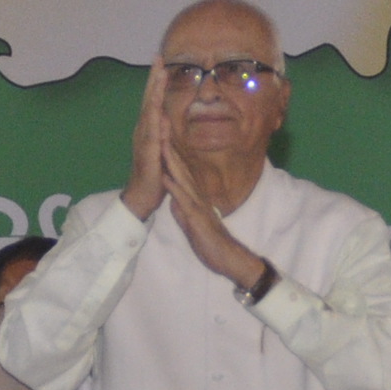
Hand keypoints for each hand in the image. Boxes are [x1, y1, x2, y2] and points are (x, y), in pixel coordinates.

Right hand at [122, 57, 171, 220]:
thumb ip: (163, 135)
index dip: (156, 82)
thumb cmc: (154, 175)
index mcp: (148, 129)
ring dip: (154, 93)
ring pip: (149, 112)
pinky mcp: (147, 153)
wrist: (142, 197)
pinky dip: (155, 121)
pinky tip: (159, 109)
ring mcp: (143, 140)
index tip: (161, 63)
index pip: (153, 101)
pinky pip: (151, 134)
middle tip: (157, 58)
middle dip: (153, 79)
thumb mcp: (162, 151)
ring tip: (159, 75)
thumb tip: (166, 120)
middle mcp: (143, 131)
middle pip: (149, 100)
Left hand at [160, 145, 267, 287]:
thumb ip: (183, 211)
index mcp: (195, 199)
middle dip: (171, 152)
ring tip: (162, 144)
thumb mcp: (192, 225)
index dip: (172, 158)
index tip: (163, 141)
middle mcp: (197, 198)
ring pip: (183, 180)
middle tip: (162, 131)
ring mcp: (197, 206)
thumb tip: (174, 201)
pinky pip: (184, 201)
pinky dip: (174, 188)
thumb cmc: (211, 243)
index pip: (183, 175)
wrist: (227, 258)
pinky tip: (166, 177)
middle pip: (182, 171)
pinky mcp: (196, 218)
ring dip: (172, 162)